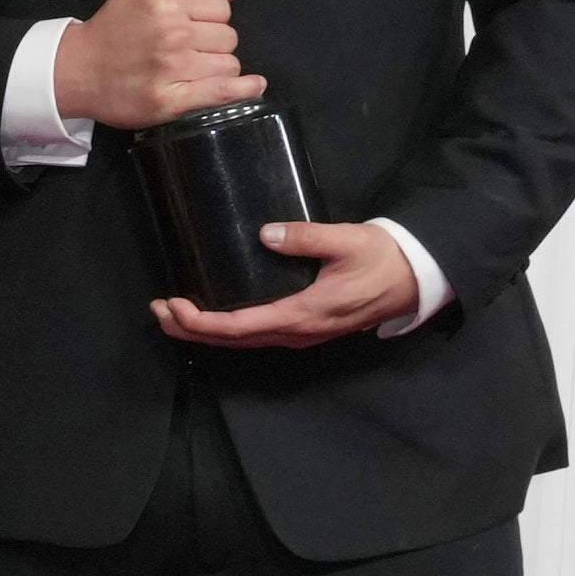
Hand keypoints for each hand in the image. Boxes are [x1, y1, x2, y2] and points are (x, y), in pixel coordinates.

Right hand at [58, 0, 261, 132]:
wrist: (74, 71)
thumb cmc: (109, 30)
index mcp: (165, 3)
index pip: (221, 7)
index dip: (212, 16)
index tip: (196, 25)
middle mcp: (173, 34)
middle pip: (228, 36)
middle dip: (215, 42)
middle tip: (192, 50)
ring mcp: (173, 69)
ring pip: (229, 63)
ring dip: (218, 66)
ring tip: (197, 69)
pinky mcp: (171, 100)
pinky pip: (223, 91)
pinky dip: (243, 89)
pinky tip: (254, 85)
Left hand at [154, 217, 423, 348]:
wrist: (417, 279)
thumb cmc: (382, 258)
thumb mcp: (346, 241)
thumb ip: (305, 237)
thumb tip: (266, 233)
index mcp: (303, 313)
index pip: (239, 326)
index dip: (200, 322)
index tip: (172, 305)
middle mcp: (298, 332)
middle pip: (233, 340)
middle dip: (190, 329)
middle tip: (157, 311)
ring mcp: (302, 335)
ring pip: (244, 342)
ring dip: (205, 333)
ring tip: (173, 316)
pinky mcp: (305, 329)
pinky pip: (258, 337)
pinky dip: (228, 331)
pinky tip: (211, 320)